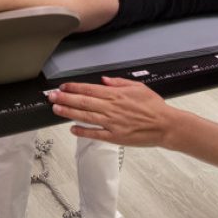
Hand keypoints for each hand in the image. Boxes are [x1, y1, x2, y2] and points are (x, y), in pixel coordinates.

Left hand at [48, 77, 179, 147]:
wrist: (166, 125)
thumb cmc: (154, 107)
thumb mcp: (138, 87)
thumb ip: (118, 83)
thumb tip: (104, 80)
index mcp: (117, 95)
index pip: (90, 89)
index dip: (74, 88)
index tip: (63, 87)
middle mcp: (112, 108)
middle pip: (84, 102)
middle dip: (66, 99)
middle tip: (52, 97)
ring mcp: (112, 123)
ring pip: (86, 117)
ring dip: (69, 112)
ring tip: (56, 109)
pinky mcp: (115, 137)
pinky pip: (95, 134)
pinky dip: (83, 131)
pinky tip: (72, 129)